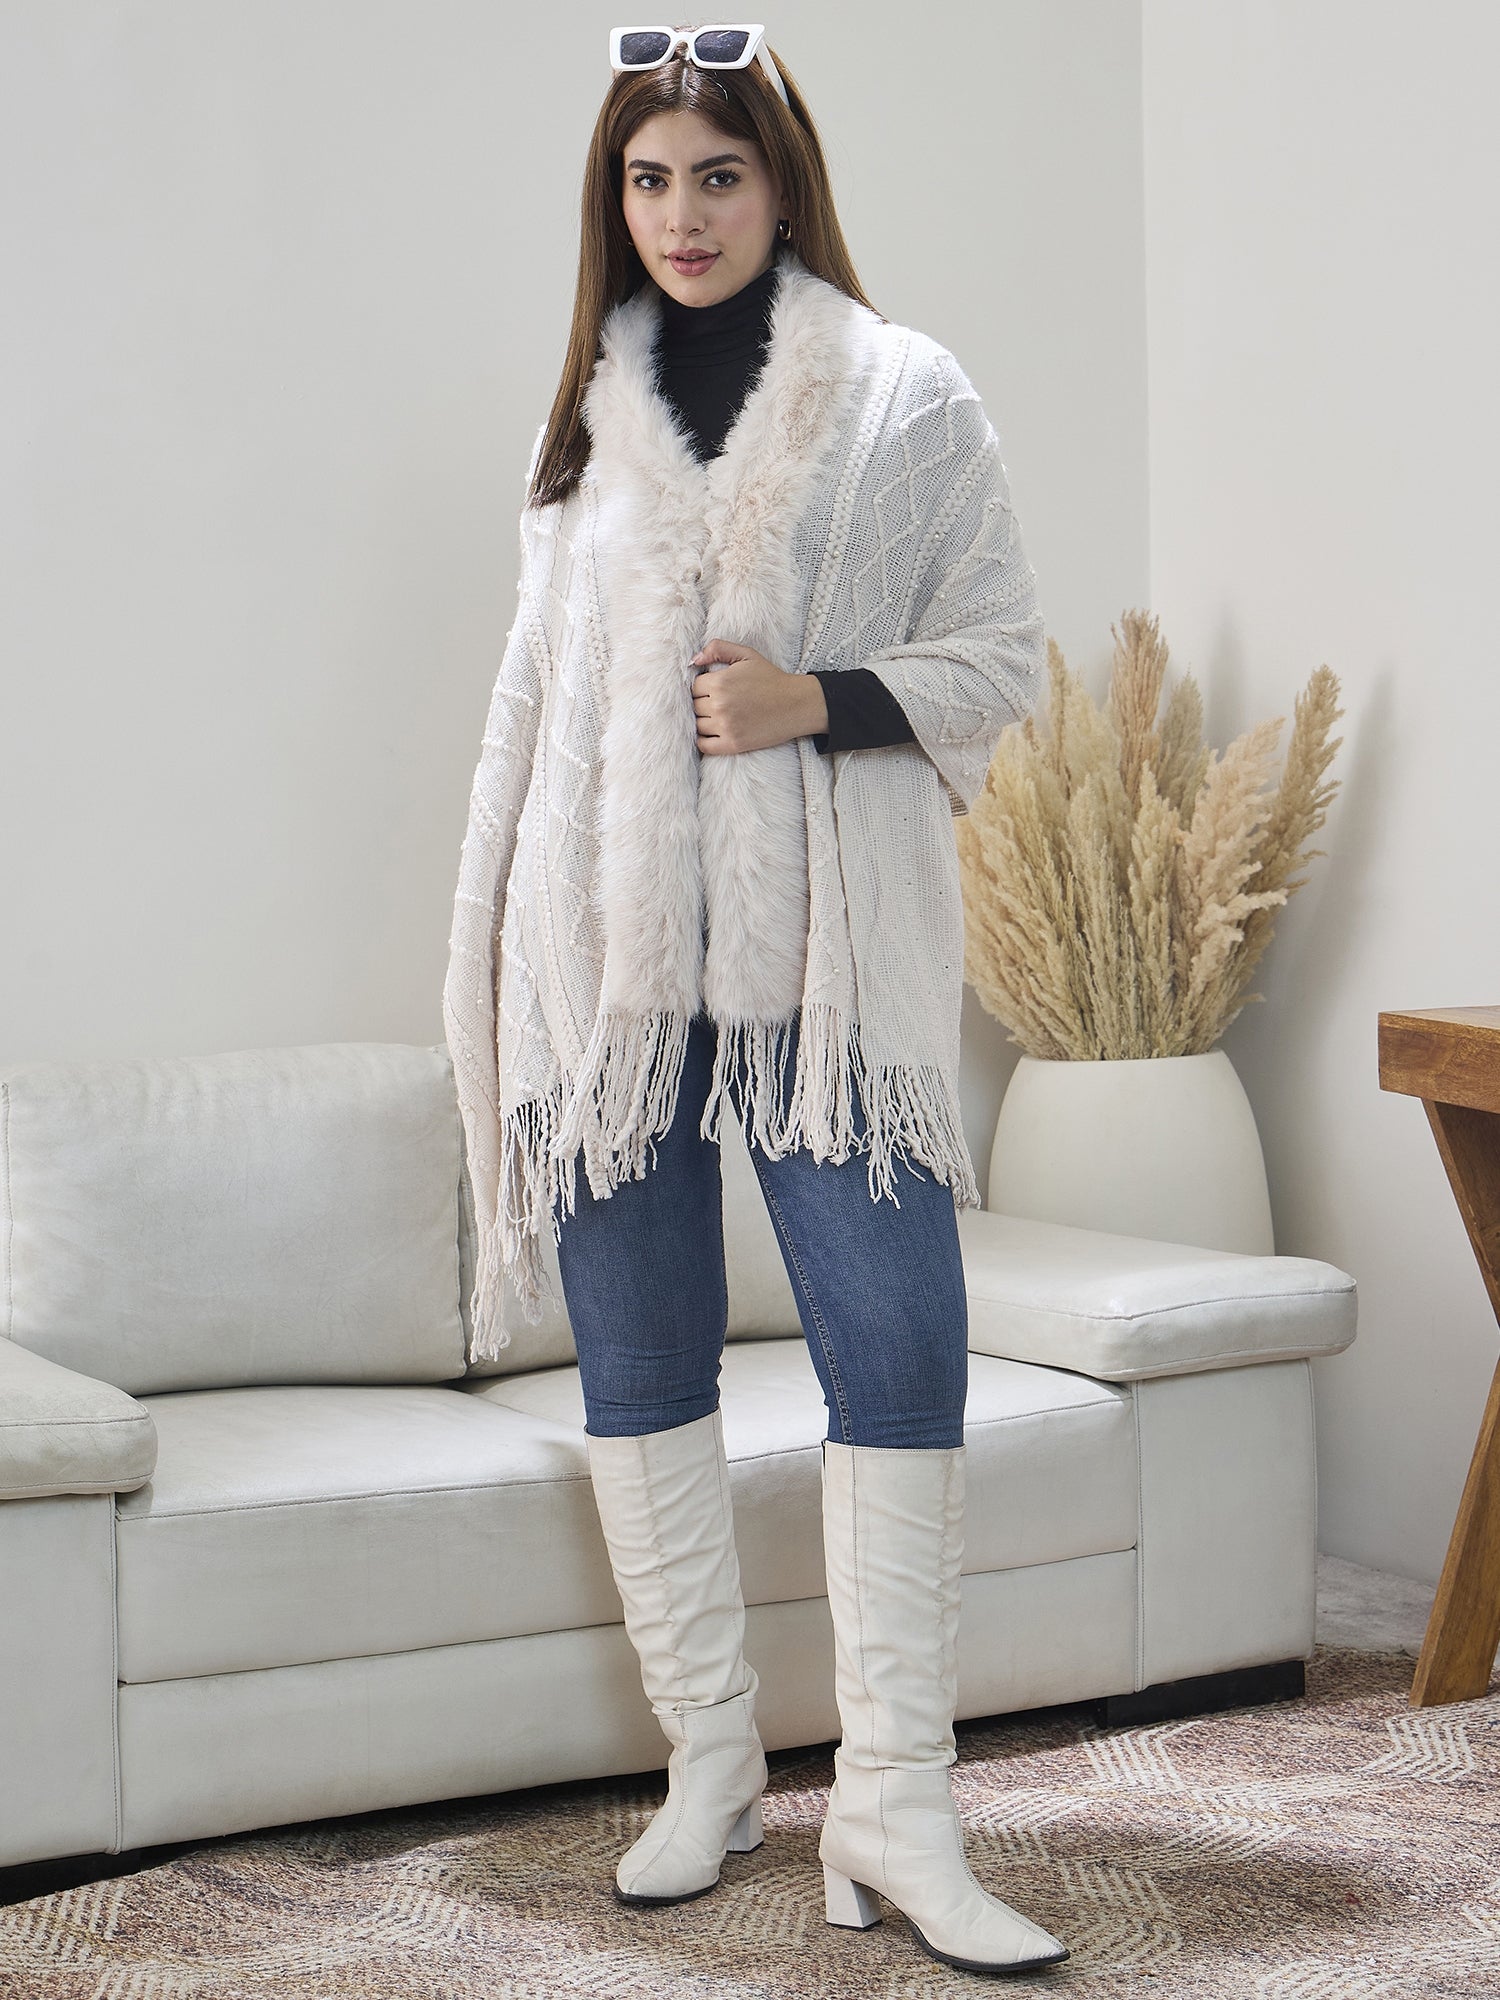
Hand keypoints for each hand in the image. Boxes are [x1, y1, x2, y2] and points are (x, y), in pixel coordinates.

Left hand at [689, 639, 829, 754]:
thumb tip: (694, 661)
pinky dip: (704, 740)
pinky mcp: (733, 744)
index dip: (704, 687)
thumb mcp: (747, 654)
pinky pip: (704, 745)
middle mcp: (720, 705)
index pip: (694, 687)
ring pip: (697, 725)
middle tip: (720, 702)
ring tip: (719, 716)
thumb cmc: (771, 678)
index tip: (715, 689)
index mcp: (720, 682)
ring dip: (705, 721)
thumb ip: (718, 648)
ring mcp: (725, 726)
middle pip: (695, 706)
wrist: (796, 704)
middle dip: (704, 703)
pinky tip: (713, 733)